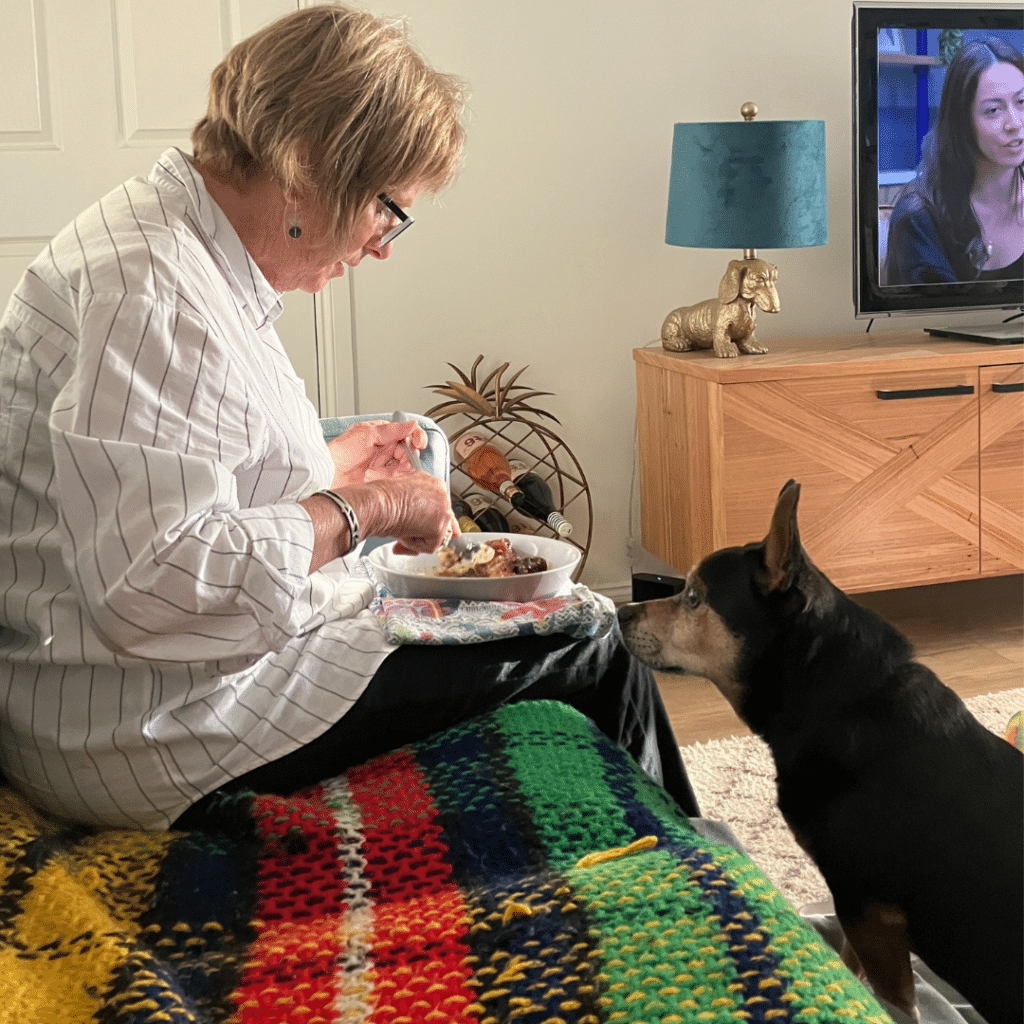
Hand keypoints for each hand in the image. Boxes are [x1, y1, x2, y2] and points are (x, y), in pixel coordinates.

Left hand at [327, 419, 427, 488]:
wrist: (327, 474)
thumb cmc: (340, 452)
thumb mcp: (367, 434)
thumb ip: (391, 430)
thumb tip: (411, 424)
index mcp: (381, 435)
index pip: (405, 433)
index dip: (415, 436)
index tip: (418, 443)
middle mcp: (383, 450)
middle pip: (408, 450)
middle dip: (411, 453)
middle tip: (408, 456)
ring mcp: (383, 466)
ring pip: (406, 465)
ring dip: (408, 466)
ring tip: (401, 468)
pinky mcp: (382, 481)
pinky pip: (400, 479)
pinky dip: (403, 478)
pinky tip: (400, 477)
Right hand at [341, 473, 457, 554]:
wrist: (374, 503)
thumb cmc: (379, 500)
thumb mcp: (401, 500)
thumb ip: (415, 510)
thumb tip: (416, 528)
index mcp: (432, 484)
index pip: (441, 506)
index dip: (434, 521)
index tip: (436, 529)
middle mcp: (442, 493)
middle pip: (444, 523)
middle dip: (428, 534)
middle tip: (408, 535)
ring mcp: (443, 509)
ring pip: (435, 536)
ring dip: (416, 538)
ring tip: (399, 528)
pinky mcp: (439, 526)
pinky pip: (429, 546)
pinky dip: (413, 545)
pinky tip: (402, 533)